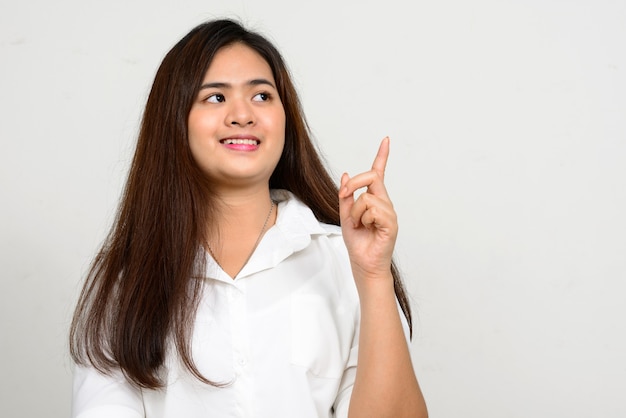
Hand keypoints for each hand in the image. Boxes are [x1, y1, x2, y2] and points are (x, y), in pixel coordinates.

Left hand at [339, 137, 397, 280]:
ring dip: (356, 212)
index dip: (382, 156)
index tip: (385, 140)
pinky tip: (368, 228)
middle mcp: (384, 203)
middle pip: (372, 176)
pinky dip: (364, 219)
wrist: (363, 264)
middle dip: (354, 184)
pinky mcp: (391, 223)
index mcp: (375, 199)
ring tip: (359, 225)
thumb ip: (345, 196)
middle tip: (343, 194)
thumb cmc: (358, 242)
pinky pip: (373, 210)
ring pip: (367, 198)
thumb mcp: (345, 215)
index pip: (379, 173)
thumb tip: (346, 174)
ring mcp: (389, 212)